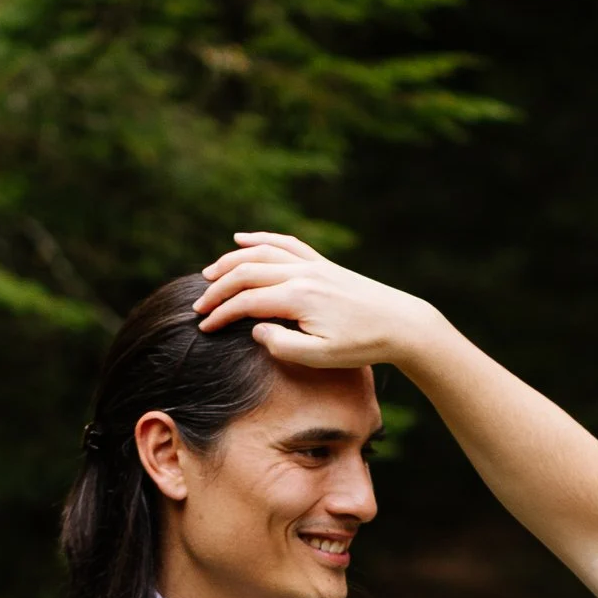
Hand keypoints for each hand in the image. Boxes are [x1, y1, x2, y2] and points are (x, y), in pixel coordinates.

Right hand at [197, 232, 443, 375]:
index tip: (204, 327)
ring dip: (231, 261)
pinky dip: (261, 239)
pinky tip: (242, 240)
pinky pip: (286, 243)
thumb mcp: (319, 357)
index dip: (220, 314)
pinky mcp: (322, 264)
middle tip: (198, 305)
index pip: (245, 301)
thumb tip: (254, 329)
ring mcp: (312, 265)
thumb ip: (281, 345)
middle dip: (217, 288)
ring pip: (261, 252)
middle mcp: (301, 274)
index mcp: (297, 298)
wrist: (400, 324)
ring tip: (210, 273)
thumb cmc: (361, 346)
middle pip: (246, 272)